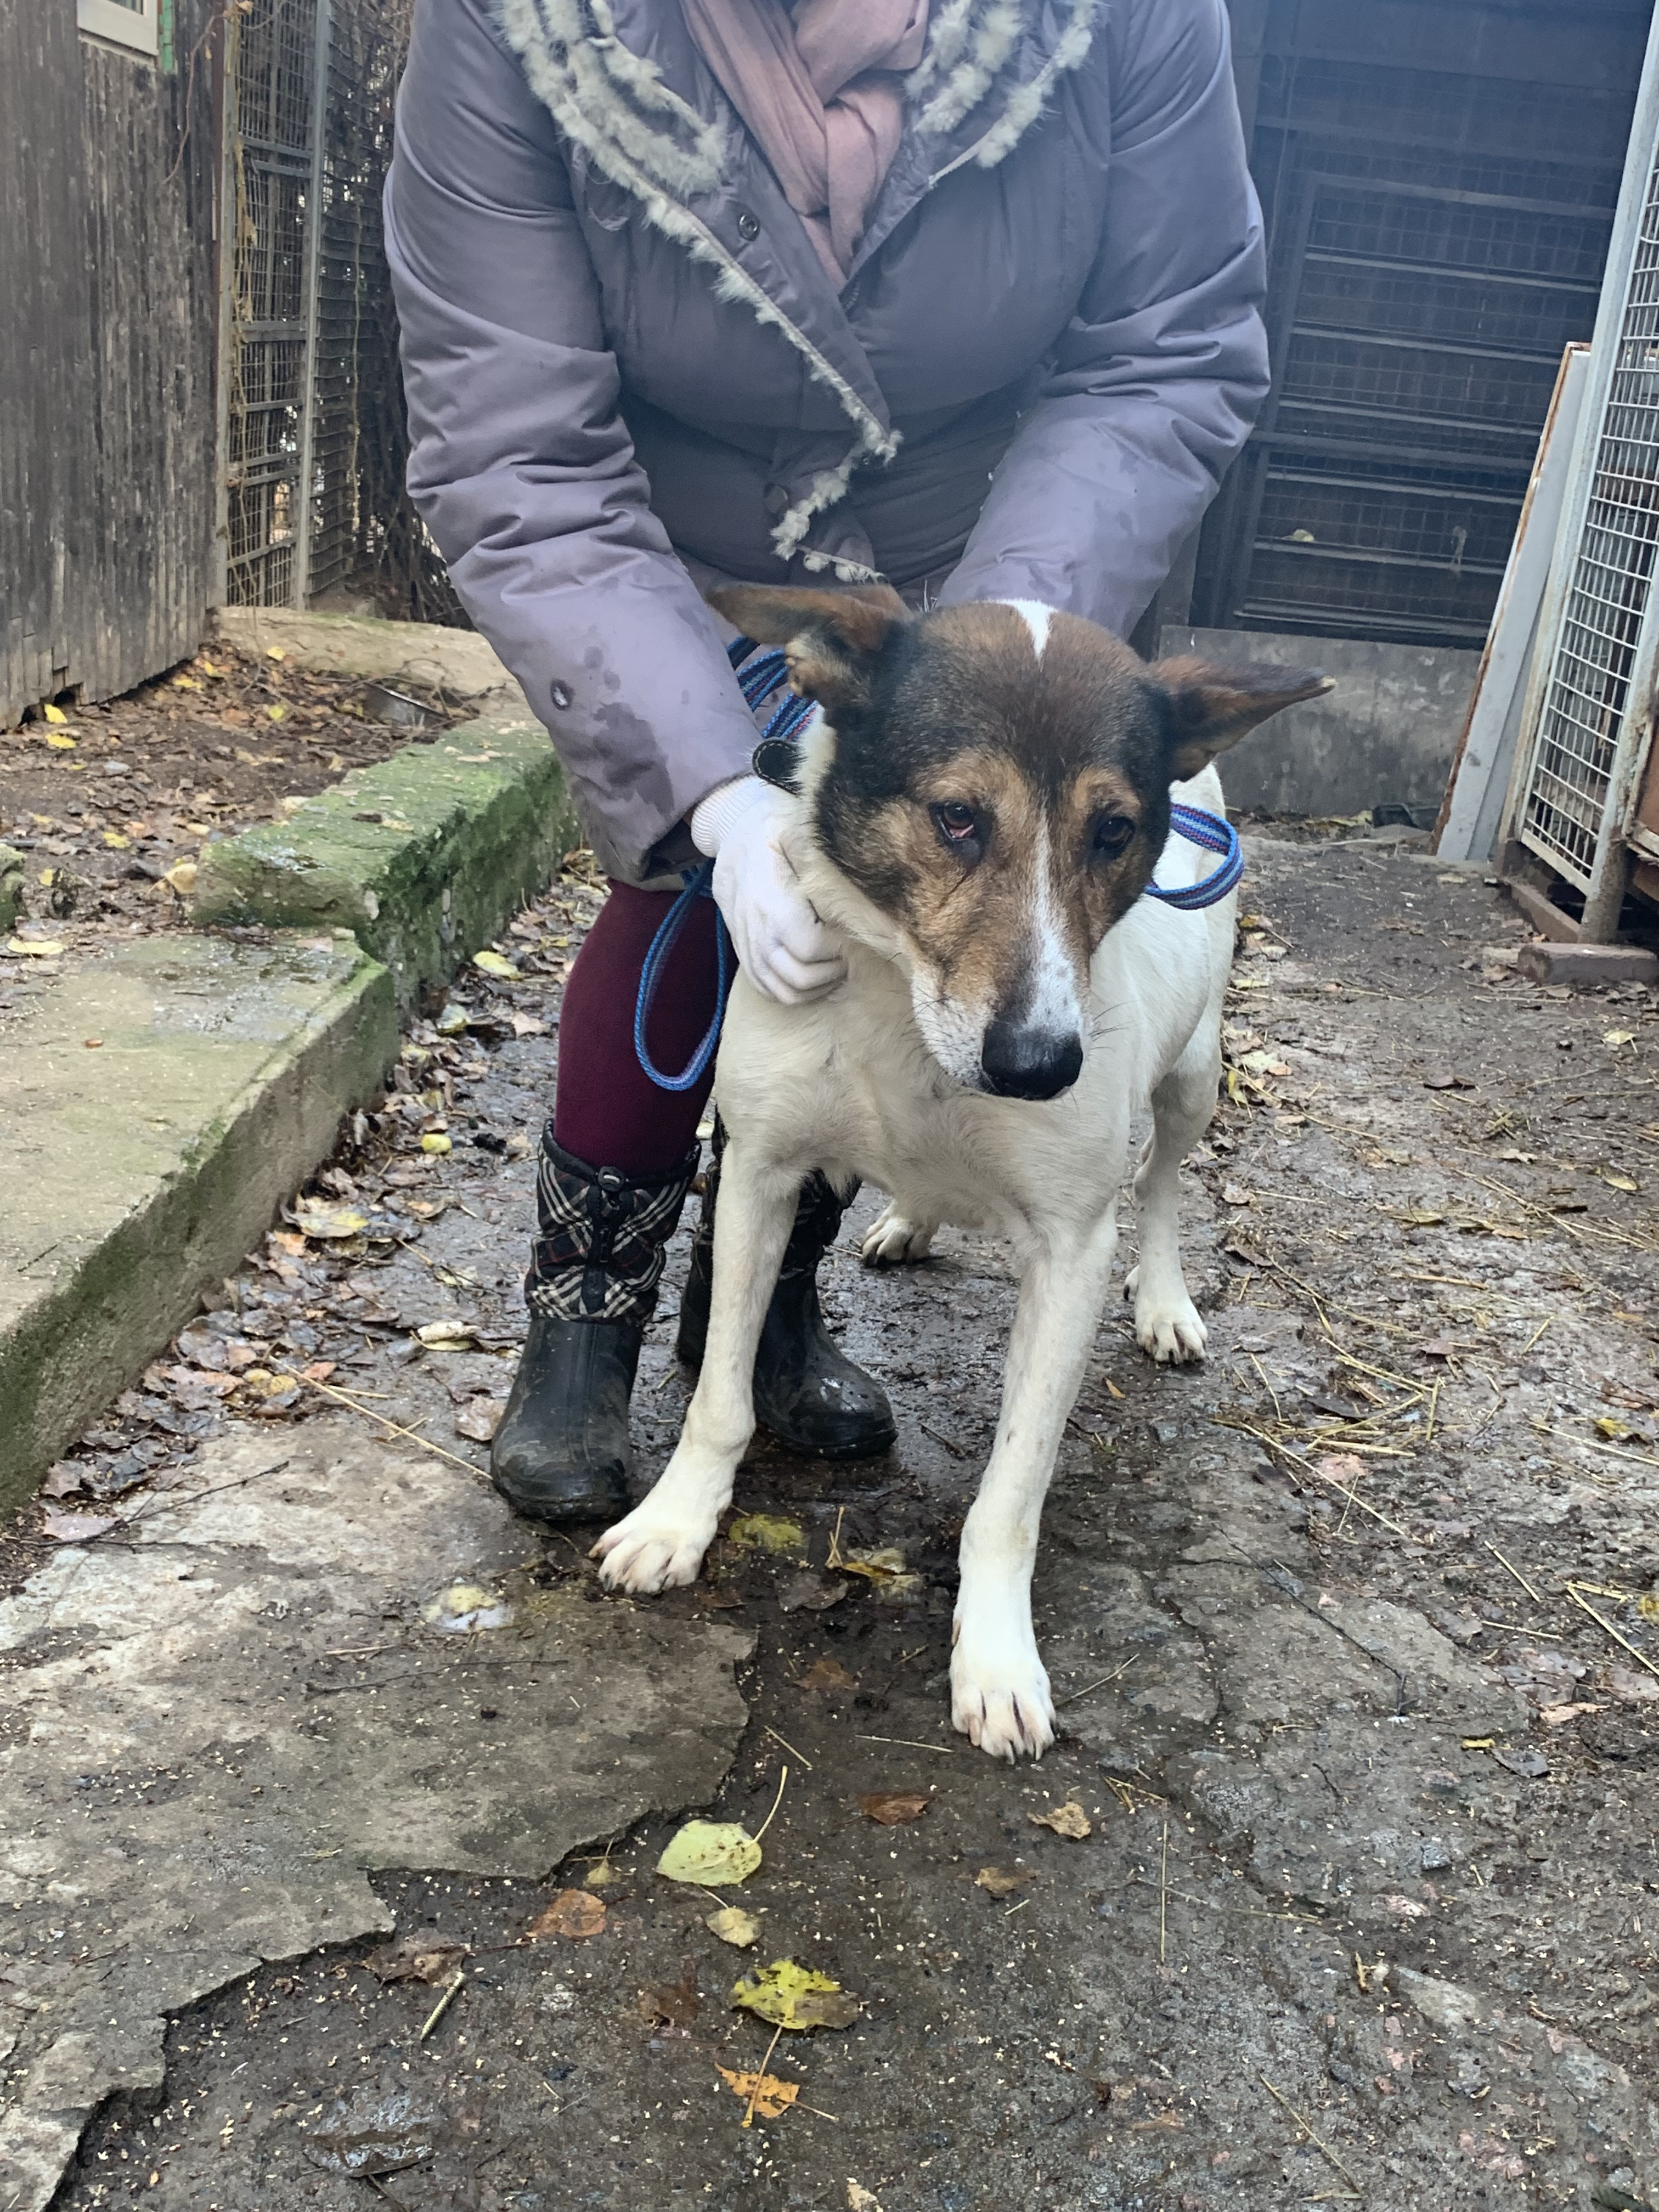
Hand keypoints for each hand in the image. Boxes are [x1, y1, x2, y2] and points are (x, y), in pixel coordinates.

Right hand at [690, 775, 845, 1004]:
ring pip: (783, 991)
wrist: (733, 832)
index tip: (849, 933)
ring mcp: (746, 944)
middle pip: (799, 976)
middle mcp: (756, 928)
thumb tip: (858, 873)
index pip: (810, 946)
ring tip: (833, 968)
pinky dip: (792, 992)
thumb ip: (820, 854)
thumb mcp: (796, 827)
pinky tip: (812, 977)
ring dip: (815, 988)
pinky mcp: (742, 952)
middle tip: (848, 954)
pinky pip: (766, 989)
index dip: (836, 948)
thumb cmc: (773, 827)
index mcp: (772, 899)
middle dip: (832, 971)